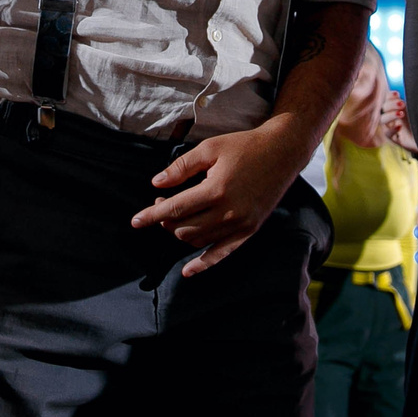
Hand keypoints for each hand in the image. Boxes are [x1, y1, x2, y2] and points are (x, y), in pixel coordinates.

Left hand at [132, 120, 309, 275]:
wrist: (282, 152)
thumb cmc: (244, 146)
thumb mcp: (210, 148)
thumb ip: (181, 167)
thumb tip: (156, 184)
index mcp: (216, 190)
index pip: (175, 209)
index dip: (152, 214)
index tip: (135, 221)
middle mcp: (228, 212)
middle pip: (184, 228)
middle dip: (165, 221)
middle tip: (161, 204)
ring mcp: (240, 224)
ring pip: (198, 240)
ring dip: (180, 233)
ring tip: (174, 218)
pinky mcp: (249, 230)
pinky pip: (222, 253)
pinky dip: (203, 264)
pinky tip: (187, 270)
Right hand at [380, 90, 417, 154]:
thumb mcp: (416, 111)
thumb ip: (410, 102)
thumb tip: (405, 92)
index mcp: (396, 108)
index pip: (388, 99)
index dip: (390, 96)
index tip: (397, 93)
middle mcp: (391, 117)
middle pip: (384, 108)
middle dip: (391, 104)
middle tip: (402, 104)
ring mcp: (391, 128)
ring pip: (383, 120)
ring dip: (391, 115)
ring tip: (401, 114)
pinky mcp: (394, 138)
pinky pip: (388, 133)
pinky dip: (393, 129)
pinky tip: (399, 126)